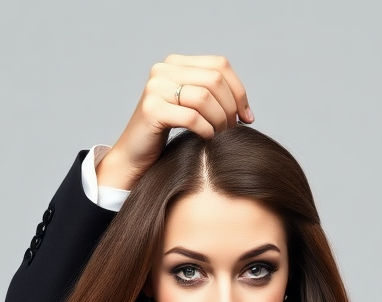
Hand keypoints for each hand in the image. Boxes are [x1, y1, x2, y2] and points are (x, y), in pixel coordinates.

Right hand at [96, 55, 252, 191]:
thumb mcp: (191, 109)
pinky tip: (207, 139)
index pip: (220, 65)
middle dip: (230, 108)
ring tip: (220, 136)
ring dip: (220, 120)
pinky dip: (206, 130)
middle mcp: (163, 70)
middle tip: (232, 130)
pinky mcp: (151, 109)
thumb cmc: (166, 136)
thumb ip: (212, 97)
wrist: (134, 157)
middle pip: (215, 80)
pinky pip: (192, 117)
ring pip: (205, 97)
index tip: (247, 117)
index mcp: (175, 63)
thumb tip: (245, 106)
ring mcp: (155, 88)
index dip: (239, 91)